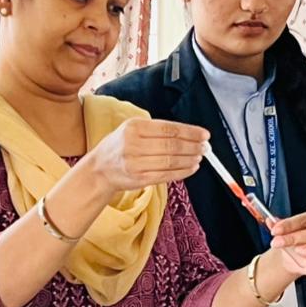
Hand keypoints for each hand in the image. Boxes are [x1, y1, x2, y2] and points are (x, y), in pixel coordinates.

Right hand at [86, 118, 208, 191]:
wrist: (100, 169)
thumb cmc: (120, 147)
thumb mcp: (132, 130)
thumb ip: (157, 130)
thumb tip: (189, 134)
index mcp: (134, 127)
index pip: (169, 129)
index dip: (190, 132)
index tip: (204, 134)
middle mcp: (133, 144)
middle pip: (172, 145)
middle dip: (193, 146)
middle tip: (206, 147)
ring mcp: (136, 163)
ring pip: (171, 161)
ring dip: (190, 159)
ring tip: (200, 157)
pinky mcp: (139, 179)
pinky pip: (167, 175)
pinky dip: (182, 172)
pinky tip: (192, 168)